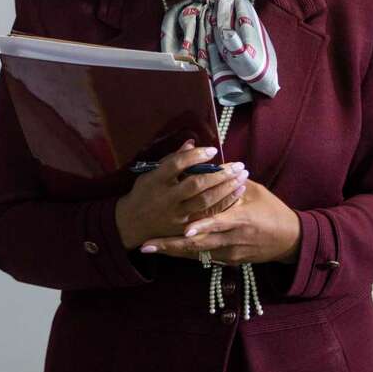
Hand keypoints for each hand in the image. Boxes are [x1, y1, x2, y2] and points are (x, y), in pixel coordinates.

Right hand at [114, 141, 248, 248]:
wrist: (130, 223)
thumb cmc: (142, 193)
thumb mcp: (150, 173)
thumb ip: (171, 160)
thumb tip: (192, 144)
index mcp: (155, 180)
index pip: (177, 164)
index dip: (196, 156)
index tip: (212, 150)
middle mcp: (165, 197)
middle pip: (196, 184)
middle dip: (220, 174)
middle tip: (238, 165)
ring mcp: (175, 214)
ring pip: (205, 200)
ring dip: (227, 188)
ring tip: (242, 177)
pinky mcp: (183, 227)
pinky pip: (208, 215)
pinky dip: (225, 203)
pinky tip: (237, 193)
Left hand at [138, 179, 301, 264]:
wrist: (291, 240)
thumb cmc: (272, 210)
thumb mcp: (254, 192)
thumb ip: (229, 182)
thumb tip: (206, 166)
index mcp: (243, 219)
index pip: (220, 223)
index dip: (201, 227)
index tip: (182, 230)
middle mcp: (235, 239)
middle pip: (200, 245)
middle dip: (171, 246)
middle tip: (146, 245)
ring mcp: (231, 253)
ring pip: (198, 253)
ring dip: (173, 251)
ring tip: (149, 248)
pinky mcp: (230, 261)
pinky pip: (204, 257)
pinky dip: (186, 253)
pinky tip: (166, 250)